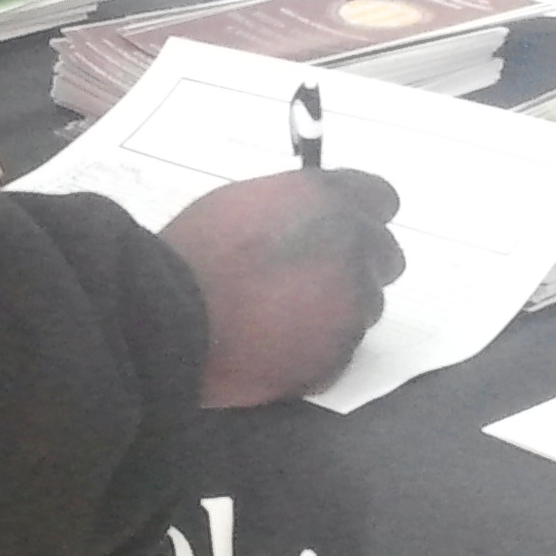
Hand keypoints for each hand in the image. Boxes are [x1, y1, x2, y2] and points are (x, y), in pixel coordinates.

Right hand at [164, 168, 406, 406]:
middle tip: (314, 282)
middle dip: (358, 268)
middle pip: (385, 258)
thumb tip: (312, 225)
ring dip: (337, 312)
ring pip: (365, 308)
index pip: (381, 200)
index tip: (345, 234)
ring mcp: (350, 305)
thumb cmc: (193, 251)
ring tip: (282, 320)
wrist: (170, 315)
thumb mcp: (246, 203)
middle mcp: (353, 247)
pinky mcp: (337, 355)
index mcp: (329, 200)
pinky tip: (275, 348)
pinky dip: (317, 351)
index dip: (363, 218)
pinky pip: (340, 351)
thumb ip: (296, 210)